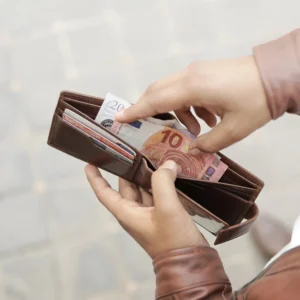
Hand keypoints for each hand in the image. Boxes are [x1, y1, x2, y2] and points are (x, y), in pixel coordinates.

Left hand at [85, 161, 207, 257]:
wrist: (190, 262)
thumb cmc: (173, 240)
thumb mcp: (166, 208)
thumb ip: (163, 183)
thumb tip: (168, 165)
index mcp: (127, 212)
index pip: (104, 193)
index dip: (95, 178)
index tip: (90, 163)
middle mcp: (134, 212)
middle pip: (126, 186)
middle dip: (128, 169)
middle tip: (134, 150)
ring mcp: (149, 213)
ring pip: (142, 188)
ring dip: (147, 174)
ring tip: (154, 156)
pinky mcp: (162, 214)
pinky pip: (156, 193)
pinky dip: (160, 183)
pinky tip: (169, 172)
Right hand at [115, 56, 270, 153]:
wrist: (277, 75)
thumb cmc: (256, 102)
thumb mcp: (233, 130)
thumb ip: (208, 144)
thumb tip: (192, 150)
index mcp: (192, 88)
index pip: (155, 100)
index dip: (135, 111)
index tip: (118, 119)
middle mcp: (189, 76)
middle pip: (157, 91)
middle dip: (150, 111)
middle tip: (152, 131)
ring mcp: (196, 71)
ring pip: (172, 91)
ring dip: (177, 112)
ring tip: (195, 130)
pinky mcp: (204, 72)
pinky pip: (186, 90)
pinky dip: (189, 106)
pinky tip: (208, 119)